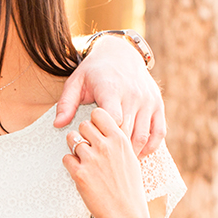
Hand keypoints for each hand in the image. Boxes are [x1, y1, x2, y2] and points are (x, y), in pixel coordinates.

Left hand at [55, 34, 166, 156]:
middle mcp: (133, 95)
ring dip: (132, 153)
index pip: (111, 119)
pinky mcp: (158, 105)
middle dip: (114, 150)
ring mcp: (148, 101)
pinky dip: (150, 146)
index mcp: (112, 89)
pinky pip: (159, 131)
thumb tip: (58, 124)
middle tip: (103, 164)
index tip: (93, 144)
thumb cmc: (94, 71)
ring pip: (143, 135)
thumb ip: (66, 103)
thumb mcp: (76, 82)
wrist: (121, 53)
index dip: (102, 135)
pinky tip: (139, 154)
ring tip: (120, 163)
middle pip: (126, 131)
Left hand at [63, 108, 151, 217]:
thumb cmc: (129, 187)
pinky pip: (66, 158)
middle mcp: (105, 146)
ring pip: (71, 139)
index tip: (97, 130)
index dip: (95, 120)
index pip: (100, 114)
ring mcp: (92, 159)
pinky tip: (80, 173)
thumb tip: (109, 127)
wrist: (126, 214)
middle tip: (89, 147)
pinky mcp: (80, 174)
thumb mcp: (130, 159)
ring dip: (74, 148)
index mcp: (120, 139)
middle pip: (83, 125)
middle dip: (83, 134)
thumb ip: (118, 141)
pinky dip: (70, 164)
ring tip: (84, 160)